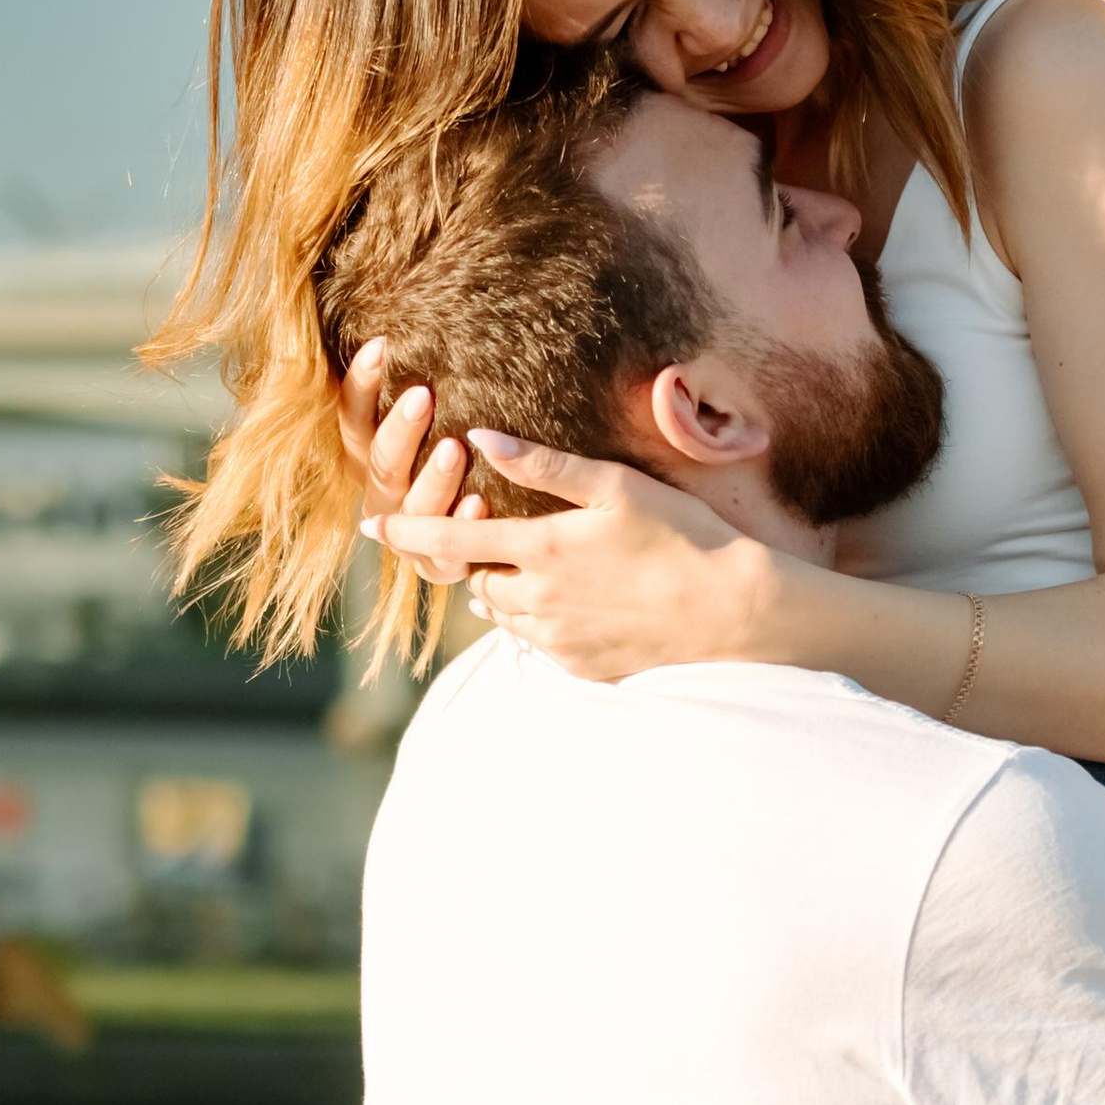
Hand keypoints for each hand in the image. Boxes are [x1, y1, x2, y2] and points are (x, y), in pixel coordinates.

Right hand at [338, 343, 474, 587]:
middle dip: (400, 430)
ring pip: (411, 508)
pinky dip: (461, 525)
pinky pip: (445, 555)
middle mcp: (384, 495)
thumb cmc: (477, 450)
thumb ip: (432, 384)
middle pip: (381, 463)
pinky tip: (482, 502)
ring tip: (455, 448)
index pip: (354, 417)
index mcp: (374, 457)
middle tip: (422, 396)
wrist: (508, 531)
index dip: (361, 385)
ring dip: (432, 479)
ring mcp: (409, 535)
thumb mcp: (451, 416)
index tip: (381, 344)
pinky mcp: (440, 566)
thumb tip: (418, 324)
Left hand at [362, 433, 774, 679]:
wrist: (732, 610)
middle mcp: (538, 602)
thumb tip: (480, 437)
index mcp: (540, 551)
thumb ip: (544, 465)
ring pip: (505, 617)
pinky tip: (573, 603)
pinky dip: (541, 622)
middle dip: (473, 563)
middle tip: (484, 543)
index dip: (407, 530)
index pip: (451, 539)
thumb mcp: (614, 486)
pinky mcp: (582, 667)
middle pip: (476, 581)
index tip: (372, 525)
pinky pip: (539, 644)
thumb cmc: (681, 534)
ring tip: (532, 573)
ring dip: (506, 594)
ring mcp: (559, 640)